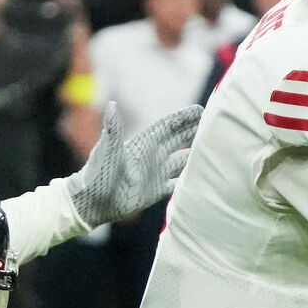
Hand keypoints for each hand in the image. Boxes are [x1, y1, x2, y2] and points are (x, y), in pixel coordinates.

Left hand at [63, 101, 203, 226]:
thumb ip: (112, 128)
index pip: (168, 127)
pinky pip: (177, 183)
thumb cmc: (98, 174)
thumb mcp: (107, 150)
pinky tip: (203, 178)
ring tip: (215, 151)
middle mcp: (151, 156)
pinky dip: (189, 181)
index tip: (201, 110)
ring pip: (182, 161)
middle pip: (179, 140)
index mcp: (142, 143)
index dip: (184, 119)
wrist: (92, 201)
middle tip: (215, 125)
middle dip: (196, 132)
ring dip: (196, 156)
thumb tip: (110, 105)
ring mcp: (155, 173)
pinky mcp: (155, 191)